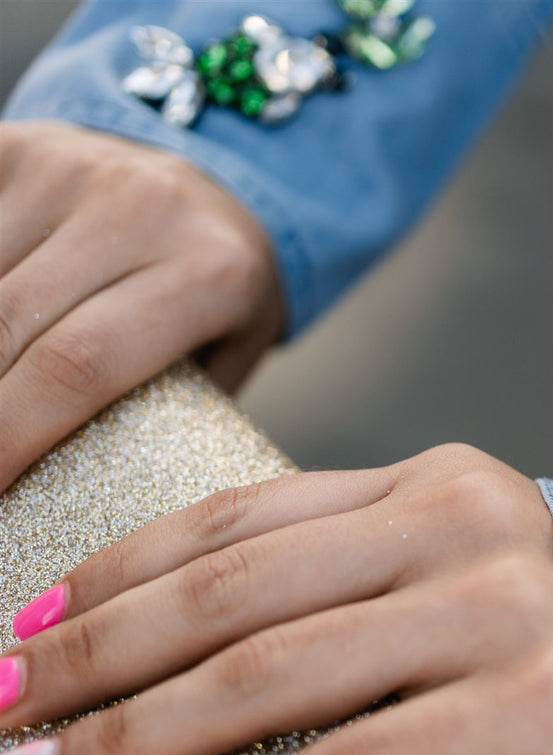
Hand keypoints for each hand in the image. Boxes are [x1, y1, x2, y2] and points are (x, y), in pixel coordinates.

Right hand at [0, 120, 282, 488]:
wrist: (222, 171)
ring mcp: (68, 167)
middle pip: (6, 326)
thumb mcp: (231, 350)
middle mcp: (136, 209)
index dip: (9, 436)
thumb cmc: (221, 287)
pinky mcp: (13, 144)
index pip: (80, 367)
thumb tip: (110, 512)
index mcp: (209, 272)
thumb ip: (178, 414)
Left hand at [0, 444, 552, 754]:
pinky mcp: (538, 706)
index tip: (29, 625)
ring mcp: (501, 612)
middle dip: (96, 657)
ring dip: (142, 732)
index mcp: (433, 481)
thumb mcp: (468, 559)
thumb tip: (199, 650)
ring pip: (280, 670)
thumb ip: (361, 573)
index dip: (120, 570)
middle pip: (236, 588)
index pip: (242, 513)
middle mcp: (461, 527)